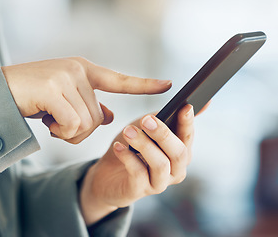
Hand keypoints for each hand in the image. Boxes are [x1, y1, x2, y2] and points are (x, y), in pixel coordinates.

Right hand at [2, 57, 171, 143]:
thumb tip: (109, 116)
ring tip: (51, 121)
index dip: (144, 84)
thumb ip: (89, 106)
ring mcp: (66, 77)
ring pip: (87, 123)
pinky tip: (46, 123)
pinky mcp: (53, 89)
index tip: (168, 85)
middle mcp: (78, 70)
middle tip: (58, 123)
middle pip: (98, 117)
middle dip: (79, 129)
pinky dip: (60, 132)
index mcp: (84, 70)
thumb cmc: (34, 97)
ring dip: (68, 132)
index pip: (120, 79)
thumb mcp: (64, 99)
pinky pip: (72, 124)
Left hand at [79, 104, 194, 224]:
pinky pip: (138, 173)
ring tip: (128, 131)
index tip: (185, 106)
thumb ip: (161, 119)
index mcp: (179, 153)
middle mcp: (175, 170)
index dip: (188, 123)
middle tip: (146, 119)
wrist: (107, 176)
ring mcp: (159, 183)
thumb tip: (184, 104)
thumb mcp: (145, 130)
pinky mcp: (139, 191)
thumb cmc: (130, 149)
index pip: (188, 137)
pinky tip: (118, 146)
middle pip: (179, 153)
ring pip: (160, 164)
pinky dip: (127, 157)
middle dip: (163, 134)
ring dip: (144, 145)